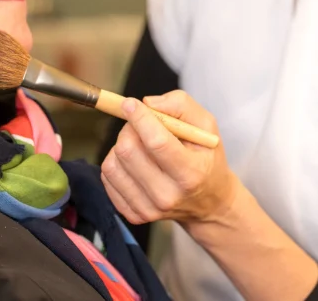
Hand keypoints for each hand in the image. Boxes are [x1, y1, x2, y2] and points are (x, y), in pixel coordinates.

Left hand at [101, 90, 238, 225]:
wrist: (210, 203)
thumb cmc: (206, 157)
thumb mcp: (206, 125)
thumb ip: (180, 105)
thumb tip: (147, 103)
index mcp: (191, 173)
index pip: (156, 142)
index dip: (139, 118)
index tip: (130, 103)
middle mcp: (169, 195)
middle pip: (128, 152)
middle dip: (129, 128)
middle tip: (138, 124)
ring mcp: (150, 209)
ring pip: (112, 164)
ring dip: (121, 145)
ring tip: (139, 145)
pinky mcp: (134, 215)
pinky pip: (108, 178)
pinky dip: (116, 162)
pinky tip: (134, 162)